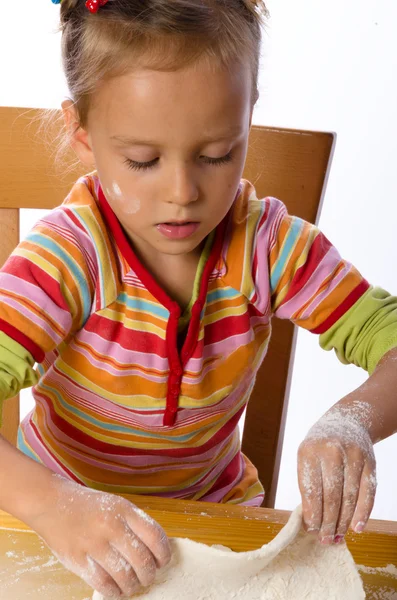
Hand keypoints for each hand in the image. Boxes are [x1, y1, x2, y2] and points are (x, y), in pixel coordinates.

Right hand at [29, 475, 170, 597]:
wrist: (52, 503)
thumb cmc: (88, 506)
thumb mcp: (116, 505)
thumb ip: (134, 524)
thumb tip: (155, 551)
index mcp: (124, 509)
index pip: (155, 536)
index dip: (164, 554)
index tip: (162, 562)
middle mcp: (111, 525)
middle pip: (142, 560)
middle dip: (149, 575)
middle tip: (147, 577)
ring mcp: (93, 543)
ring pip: (125, 576)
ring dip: (132, 586)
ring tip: (131, 585)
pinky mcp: (77, 560)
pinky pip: (103, 584)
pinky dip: (114, 592)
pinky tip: (116, 590)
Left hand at [297, 408, 376, 544]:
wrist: (346, 421)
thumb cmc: (321, 446)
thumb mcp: (307, 456)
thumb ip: (308, 484)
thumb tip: (311, 521)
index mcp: (309, 450)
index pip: (311, 490)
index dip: (312, 513)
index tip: (311, 529)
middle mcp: (332, 452)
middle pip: (331, 496)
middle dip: (328, 522)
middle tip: (325, 539)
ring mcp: (353, 456)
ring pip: (349, 497)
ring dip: (344, 521)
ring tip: (337, 536)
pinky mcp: (369, 462)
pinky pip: (367, 492)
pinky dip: (363, 513)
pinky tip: (356, 527)